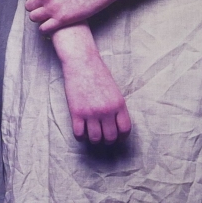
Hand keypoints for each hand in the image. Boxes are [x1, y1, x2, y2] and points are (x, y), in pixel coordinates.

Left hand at [22, 0, 112, 31]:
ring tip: (46, 15)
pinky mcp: (62, 20)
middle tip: (43, 6)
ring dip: (38, 17)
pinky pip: (43, 28)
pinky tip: (50, 24)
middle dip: (34, 6)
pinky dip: (44, 28)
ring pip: (33, 17)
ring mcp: (54, 8)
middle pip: (28, 6)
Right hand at [53, 28, 131, 143]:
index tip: (117, 137)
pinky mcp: (76, 112)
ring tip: (92, 135)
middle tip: (104, 137)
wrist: (81, 62)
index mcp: (119, 104)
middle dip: (108, 140)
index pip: (125, 129)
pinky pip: (79, 134)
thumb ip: (117, 108)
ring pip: (95, 138)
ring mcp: (91, 112)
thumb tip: (116, 125)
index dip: (122, 137)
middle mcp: (106, 111)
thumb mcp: (114, 90)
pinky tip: (81, 132)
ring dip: (94, 140)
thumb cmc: (98, 74)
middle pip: (110, 137)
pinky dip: (81, 137)